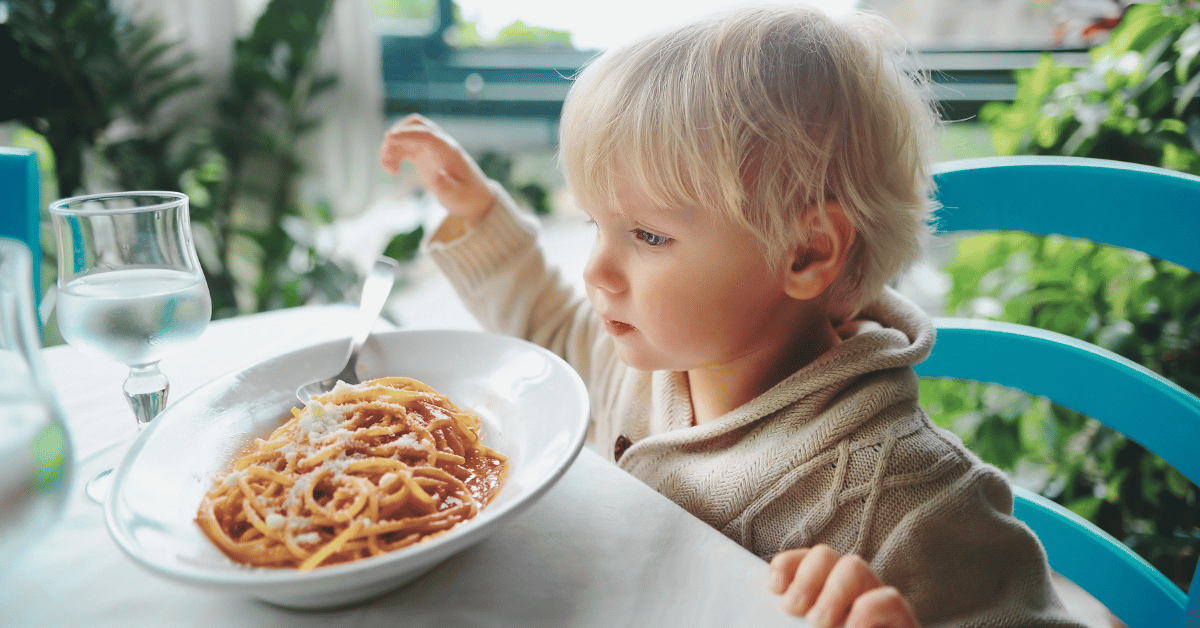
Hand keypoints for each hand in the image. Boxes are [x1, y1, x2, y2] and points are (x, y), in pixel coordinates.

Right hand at [380, 113, 494, 223]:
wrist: (474, 199)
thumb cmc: (467, 198)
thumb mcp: (458, 197)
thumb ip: (447, 187)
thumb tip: (437, 176)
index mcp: (449, 151)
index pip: (427, 134)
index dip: (408, 134)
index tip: (389, 137)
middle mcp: (439, 145)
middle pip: (415, 126)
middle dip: (397, 136)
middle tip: (387, 159)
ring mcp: (431, 148)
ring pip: (407, 136)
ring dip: (393, 147)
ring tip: (388, 170)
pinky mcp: (424, 156)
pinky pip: (405, 147)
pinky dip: (394, 154)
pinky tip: (391, 170)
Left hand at [768, 544, 918, 627]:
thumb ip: (788, 625)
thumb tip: (768, 617)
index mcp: (819, 594)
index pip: (802, 560)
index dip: (787, 565)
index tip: (774, 588)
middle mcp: (848, 592)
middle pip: (825, 556)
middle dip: (806, 576)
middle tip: (792, 609)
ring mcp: (876, 602)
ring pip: (855, 567)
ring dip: (832, 591)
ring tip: (819, 623)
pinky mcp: (902, 621)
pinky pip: (889, 599)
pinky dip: (866, 612)